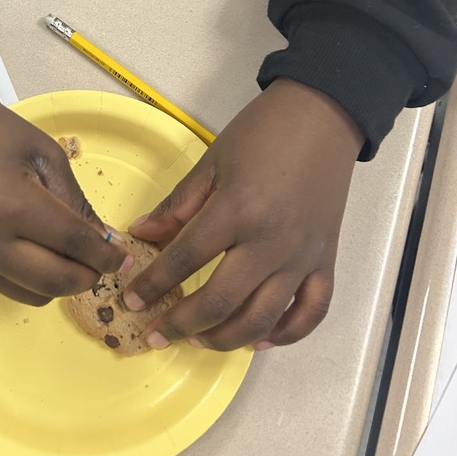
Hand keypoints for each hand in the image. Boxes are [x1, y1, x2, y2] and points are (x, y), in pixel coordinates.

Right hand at [0, 95, 128, 305]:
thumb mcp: (42, 152)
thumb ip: (75, 200)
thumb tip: (102, 241)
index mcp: (10, 203)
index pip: (72, 243)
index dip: (105, 254)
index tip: (123, 257)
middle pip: (54, 280)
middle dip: (88, 276)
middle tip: (104, 262)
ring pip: (33, 294)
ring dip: (61, 282)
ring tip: (73, 256)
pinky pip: (8, 287)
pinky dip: (34, 280)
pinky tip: (43, 254)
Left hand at [123, 78, 364, 350]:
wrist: (322, 116)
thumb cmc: (263, 132)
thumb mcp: (212, 160)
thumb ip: (178, 204)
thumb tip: (141, 234)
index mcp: (237, 210)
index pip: (185, 259)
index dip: (153, 285)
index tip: (131, 300)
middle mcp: (270, 242)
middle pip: (221, 301)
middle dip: (182, 323)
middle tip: (157, 333)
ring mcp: (302, 257)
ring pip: (262, 319)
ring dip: (225, 338)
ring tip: (198, 339)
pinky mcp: (325, 261)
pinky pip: (309, 313)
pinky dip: (284, 334)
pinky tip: (258, 338)